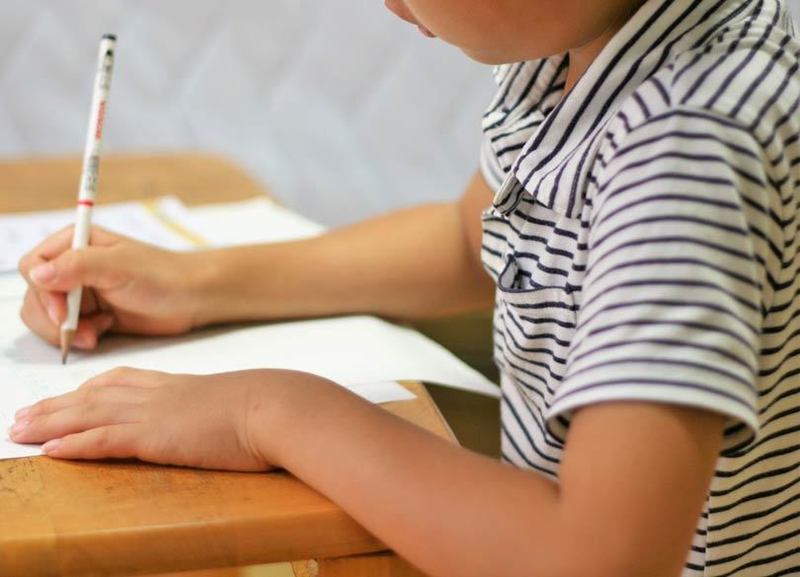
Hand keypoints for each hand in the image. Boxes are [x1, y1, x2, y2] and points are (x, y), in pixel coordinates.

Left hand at [7, 367, 293, 470]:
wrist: (275, 406)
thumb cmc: (265, 406)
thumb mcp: (234, 401)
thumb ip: (214, 406)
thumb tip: (218, 416)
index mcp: (176, 385)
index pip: (121, 381)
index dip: (88, 388)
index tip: (67, 394)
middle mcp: (157, 394)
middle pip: (93, 396)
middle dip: (54, 406)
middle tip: (22, 415)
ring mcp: (154, 413)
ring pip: (88, 415)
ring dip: (49, 423)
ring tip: (17, 430)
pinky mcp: (156, 436)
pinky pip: (104, 440)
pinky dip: (74, 444)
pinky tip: (50, 450)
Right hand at [18, 227, 204, 349]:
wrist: (193, 298)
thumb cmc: (162, 274)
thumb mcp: (119, 266)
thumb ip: (77, 266)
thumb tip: (37, 274)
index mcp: (75, 243)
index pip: (34, 266)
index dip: (42, 293)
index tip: (63, 314)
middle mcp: (73, 266)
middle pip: (35, 297)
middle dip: (52, 320)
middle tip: (81, 333)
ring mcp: (81, 293)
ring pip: (46, 317)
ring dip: (65, 332)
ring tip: (95, 334)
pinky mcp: (92, 315)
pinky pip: (66, 331)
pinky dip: (78, 337)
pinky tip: (102, 333)